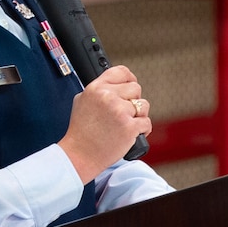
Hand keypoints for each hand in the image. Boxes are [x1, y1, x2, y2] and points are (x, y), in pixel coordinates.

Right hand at [58, 66, 151, 180]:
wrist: (80, 155)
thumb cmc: (81, 131)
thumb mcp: (82, 101)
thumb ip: (99, 90)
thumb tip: (115, 83)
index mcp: (96, 88)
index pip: (121, 72)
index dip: (129, 79)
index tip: (130, 87)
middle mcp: (108, 97)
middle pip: (136, 88)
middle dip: (133, 101)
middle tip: (124, 113)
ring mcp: (119, 111)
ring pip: (143, 106)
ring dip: (139, 116)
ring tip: (126, 125)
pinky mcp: (129, 127)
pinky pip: (146, 123)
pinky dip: (142, 130)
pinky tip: (131, 135)